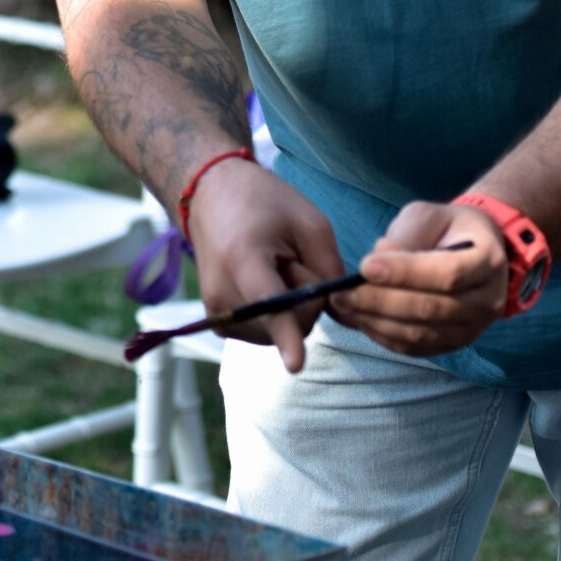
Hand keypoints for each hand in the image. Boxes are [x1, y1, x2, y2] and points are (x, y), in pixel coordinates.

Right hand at [183, 161, 346, 373]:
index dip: (286, 337)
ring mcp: (217, 312)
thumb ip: (332, 271)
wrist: (211, 196)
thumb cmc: (265, 204)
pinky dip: (275, 314)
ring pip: (281, 332)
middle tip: (289, 258)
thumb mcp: (311, 224)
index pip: (270, 304)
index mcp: (244, 259)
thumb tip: (349, 318)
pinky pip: (267, 333)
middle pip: (290, 321)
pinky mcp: (218, 324)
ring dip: (290, 306)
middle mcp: (223, 292)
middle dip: (305, 297)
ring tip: (271, 267)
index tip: (296, 365)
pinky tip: (262, 283)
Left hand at [330, 201, 507, 356]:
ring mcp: (472, 328)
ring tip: (343, 306)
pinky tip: (358, 319)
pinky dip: (383, 335)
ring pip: (421, 333)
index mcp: (487, 261)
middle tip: (342, 292)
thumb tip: (380, 257)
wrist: (475, 252)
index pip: (447, 273)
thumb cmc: (447, 228)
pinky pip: (415, 347)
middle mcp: (487, 300)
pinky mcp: (452, 343)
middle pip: (431, 308)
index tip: (365, 266)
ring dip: (376, 322)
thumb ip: (408, 234)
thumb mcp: (430, 216)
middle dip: (380, 301)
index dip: (405, 272)